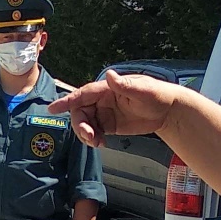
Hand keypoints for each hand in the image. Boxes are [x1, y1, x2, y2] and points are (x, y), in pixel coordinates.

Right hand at [48, 70, 181, 146]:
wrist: (168, 111)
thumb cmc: (157, 95)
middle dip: (80, 125)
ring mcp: (105, 113)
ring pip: (85, 124)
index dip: (67, 101)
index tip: (52, 108)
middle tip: (89, 137)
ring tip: (98, 143)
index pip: (82, 94)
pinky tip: (101, 144)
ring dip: (86, 135)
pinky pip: (94, 132)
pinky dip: (94, 139)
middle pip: (80, 112)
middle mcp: (102, 100)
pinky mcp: (109, 125)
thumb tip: (109, 75)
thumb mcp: (142, 90)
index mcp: (107, 88)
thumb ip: (124, 85)